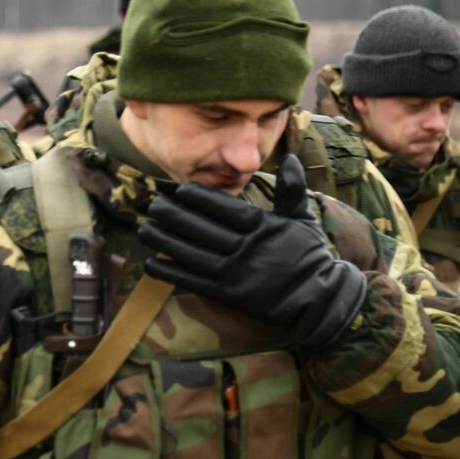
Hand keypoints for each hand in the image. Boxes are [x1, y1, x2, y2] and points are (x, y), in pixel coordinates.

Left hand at [138, 154, 368, 351]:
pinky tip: (151, 263)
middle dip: (174, 216)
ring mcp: (234, 274)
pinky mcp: (226, 294)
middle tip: (153, 204)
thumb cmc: (306, 255)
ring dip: (164, 241)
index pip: (225, 209)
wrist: (315, 298)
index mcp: (261, 228)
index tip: (180, 190)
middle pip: (202, 230)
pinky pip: (192, 281)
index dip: (200, 199)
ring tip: (144, 229)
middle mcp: (245, 249)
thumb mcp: (301, 219)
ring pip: (191, 254)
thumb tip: (289, 159)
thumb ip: (291, 190)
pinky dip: (170, 272)